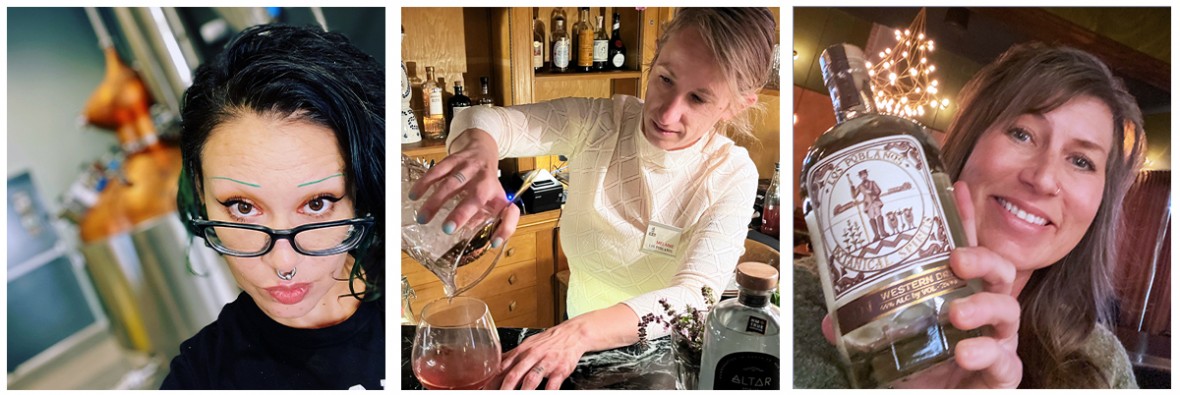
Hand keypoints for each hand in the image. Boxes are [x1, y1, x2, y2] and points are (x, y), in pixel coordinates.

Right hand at [408, 129, 518, 245]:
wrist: (483, 149)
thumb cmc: (488, 184)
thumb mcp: (497, 202)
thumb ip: (496, 222)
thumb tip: (491, 242)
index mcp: (499, 195)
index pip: (509, 212)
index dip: (506, 228)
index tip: (493, 242)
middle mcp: (486, 181)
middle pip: (476, 196)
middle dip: (461, 213)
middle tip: (446, 229)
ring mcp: (470, 168)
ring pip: (453, 183)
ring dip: (437, 201)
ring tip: (422, 218)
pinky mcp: (454, 160)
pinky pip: (439, 171)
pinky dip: (426, 183)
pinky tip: (415, 195)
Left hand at [491, 320, 589, 389]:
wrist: (572, 334)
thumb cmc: (547, 341)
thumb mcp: (527, 345)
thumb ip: (511, 357)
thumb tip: (494, 368)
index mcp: (521, 352)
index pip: (502, 368)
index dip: (492, 381)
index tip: (484, 390)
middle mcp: (531, 356)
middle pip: (514, 374)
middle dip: (504, 389)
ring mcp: (546, 363)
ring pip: (531, 378)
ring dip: (523, 391)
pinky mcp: (560, 369)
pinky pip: (553, 384)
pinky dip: (547, 392)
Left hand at [821, 181, 1021, 387]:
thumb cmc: (919, 369)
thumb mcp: (888, 343)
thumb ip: (863, 329)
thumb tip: (828, 322)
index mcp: (959, 295)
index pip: (967, 252)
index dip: (966, 220)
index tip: (960, 188)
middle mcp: (983, 314)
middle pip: (999, 273)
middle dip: (983, 259)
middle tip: (956, 259)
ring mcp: (997, 342)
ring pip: (1008, 311)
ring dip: (983, 307)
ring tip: (957, 313)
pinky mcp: (1002, 374)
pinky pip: (1007, 361)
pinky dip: (988, 354)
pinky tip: (968, 353)